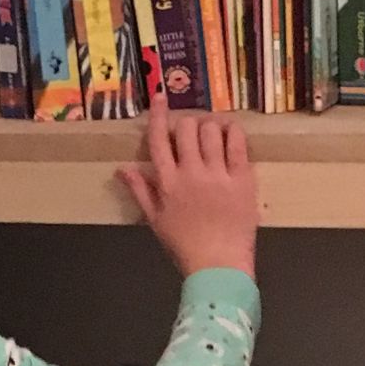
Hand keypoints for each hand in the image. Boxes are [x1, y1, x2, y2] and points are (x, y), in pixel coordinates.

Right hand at [117, 97, 256, 278]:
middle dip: (187, 125)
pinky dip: (233, 132)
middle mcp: (190, 173)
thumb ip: (140, 191)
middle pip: (186, 128)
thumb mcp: (155, 221)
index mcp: (167, 182)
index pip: (159, 139)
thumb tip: (122, 168)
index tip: (162, 98)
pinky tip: (231, 133)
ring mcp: (218, 174)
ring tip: (212, 134)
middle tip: (193, 133)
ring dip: (209, 126)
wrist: (219, 267)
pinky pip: (237, 143)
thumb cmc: (185, 247)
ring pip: (211, 130)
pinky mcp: (242, 179)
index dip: (159, 115)